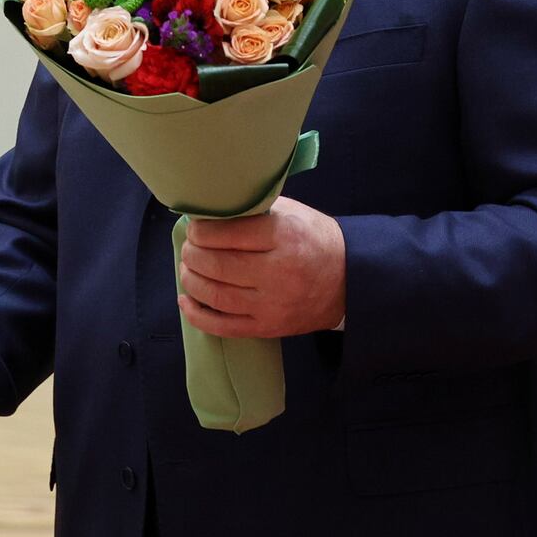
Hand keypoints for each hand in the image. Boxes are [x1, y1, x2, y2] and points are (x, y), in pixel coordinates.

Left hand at [177, 195, 345, 338]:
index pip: (228, 233)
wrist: (350, 280)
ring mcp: (272, 305)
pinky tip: (186, 300)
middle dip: (192, 254)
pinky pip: (223, 326)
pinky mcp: (268, 328)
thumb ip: (254, 209)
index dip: (201, 231)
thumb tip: (210, 209)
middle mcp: (278, 272)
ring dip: (191, 280)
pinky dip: (197, 315)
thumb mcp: (292, 213)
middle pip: (217, 265)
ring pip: (216, 295)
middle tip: (188, 247)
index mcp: (284, 237)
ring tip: (187, 268)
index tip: (194, 227)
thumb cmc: (314, 239)